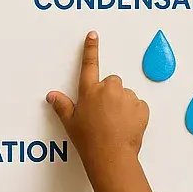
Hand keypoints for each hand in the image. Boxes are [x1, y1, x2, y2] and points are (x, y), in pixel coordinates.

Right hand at [47, 31, 148, 170]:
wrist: (110, 156)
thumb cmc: (89, 141)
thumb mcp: (71, 123)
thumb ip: (62, 106)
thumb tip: (51, 95)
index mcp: (89, 91)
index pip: (89, 65)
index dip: (90, 49)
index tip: (93, 35)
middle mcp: (108, 89)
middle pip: (112, 82)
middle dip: (110, 94)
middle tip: (105, 114)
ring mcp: (126, 97)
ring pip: (126, 95)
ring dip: (122, 105)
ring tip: (115, 124)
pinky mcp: (141, 106)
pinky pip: (138, 106)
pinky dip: (134, 114)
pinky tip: (126, 127)